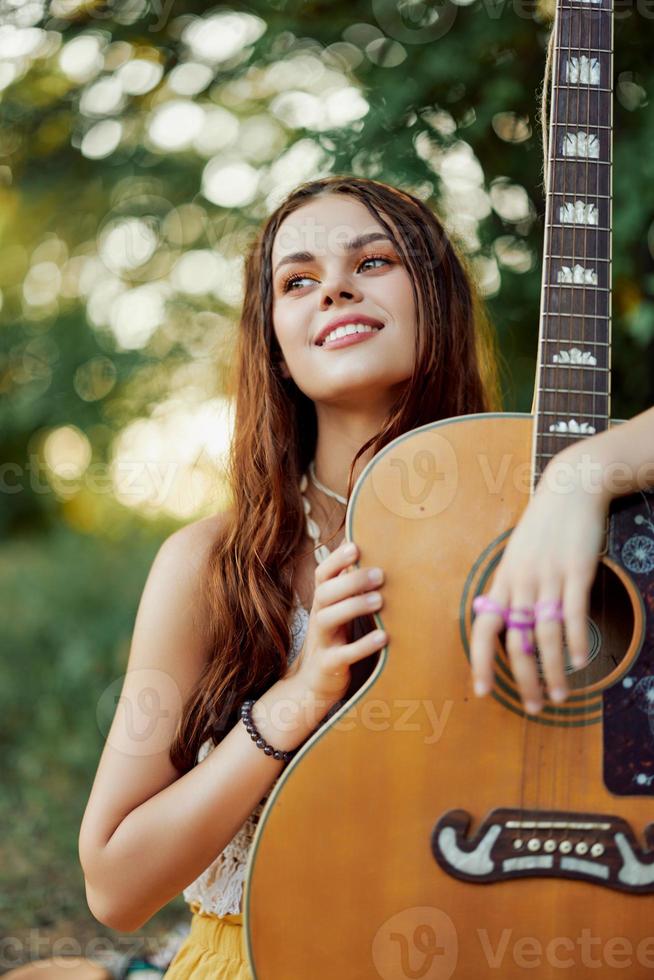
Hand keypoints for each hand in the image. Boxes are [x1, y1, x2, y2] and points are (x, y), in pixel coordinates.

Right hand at [285, 540, 387, 718]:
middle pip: (325, 593)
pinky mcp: (329, 665)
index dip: (336, 559)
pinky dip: (362, 646)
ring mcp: (322, 641)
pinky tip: (383, 637)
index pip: (322, 574)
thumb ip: (349, 583)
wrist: (314, 681)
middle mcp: (319, 617)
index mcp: (323, 601)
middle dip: (351, 581)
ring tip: (380, 601)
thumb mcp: (339, 608)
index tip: (356, 547)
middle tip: (380, 575)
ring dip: (353, 607)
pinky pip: (343, 654)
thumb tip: (366, 547)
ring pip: (328, 619)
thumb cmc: (335, 636)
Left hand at [470, 457, 608, 713]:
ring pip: (545, 635)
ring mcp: (548, 577)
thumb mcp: (518, 554)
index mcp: (503, 581)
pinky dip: (576, 642)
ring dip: (553, 671)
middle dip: (523, 680)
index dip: (480, 662)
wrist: (570, 488)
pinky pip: (573, 614)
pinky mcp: (576, 571)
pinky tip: (580, 662)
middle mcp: (520, 583)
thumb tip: (506, 617)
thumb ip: (512, 586)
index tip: (483, 691)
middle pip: (515, 642)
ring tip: (560, 695)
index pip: (482, 629)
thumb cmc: (544, 524)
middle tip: (534, 707)